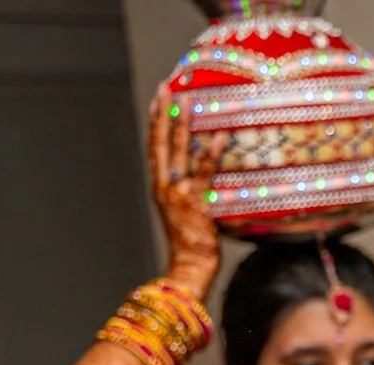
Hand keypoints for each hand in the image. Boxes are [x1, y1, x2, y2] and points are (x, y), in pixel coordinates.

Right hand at [148, 85, 221, 292]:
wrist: (189, 268)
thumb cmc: (192, 243)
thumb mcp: (186, 212)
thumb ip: (191, 191)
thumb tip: (206, 173)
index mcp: (160, 187)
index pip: (155, 147)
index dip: (156, 122)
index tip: (159, 99)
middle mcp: (164, 187)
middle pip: (160, 143)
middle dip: (162, 113)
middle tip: (166, 88)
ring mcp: (178, 194)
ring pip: (178, 153)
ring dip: (182, 126)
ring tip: (188, 101)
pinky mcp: (196, 204)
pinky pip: (204, 174)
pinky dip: (210, 155)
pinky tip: (218, 136)